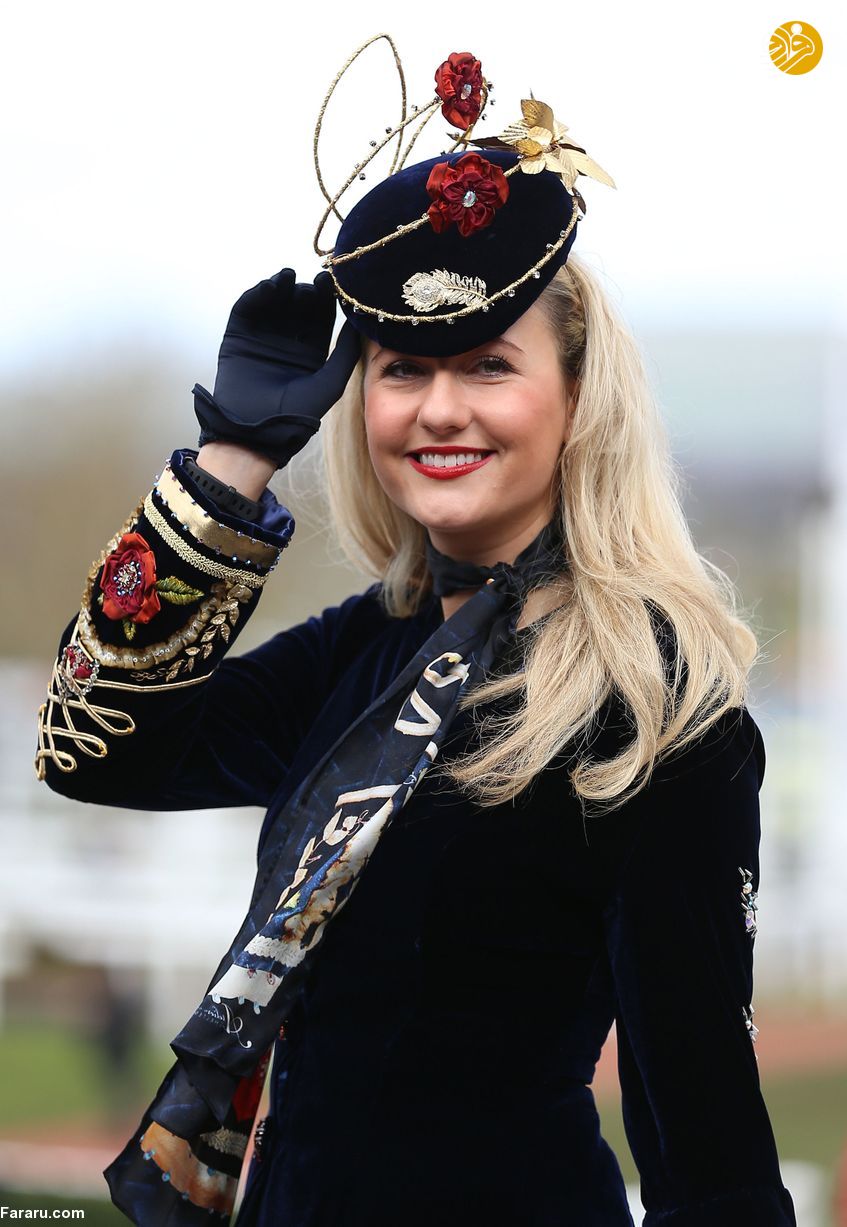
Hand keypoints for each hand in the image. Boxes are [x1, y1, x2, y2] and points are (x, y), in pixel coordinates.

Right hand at [193, 268, 360, 468]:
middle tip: (314, 281)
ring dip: (282, 286)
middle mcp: (287, 341)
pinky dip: (257, 294)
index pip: (320, 318)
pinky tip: (271, 287)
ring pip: (274, 303)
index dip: (327, 299)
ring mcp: (262, 337)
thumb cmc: (297, 413)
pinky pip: (247, 309)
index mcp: (311, 351)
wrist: (257, 430)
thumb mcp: (331, 382)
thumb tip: (361, 323)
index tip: (334, 284)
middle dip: (306, 291)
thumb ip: (346, 353)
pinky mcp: (238, 336)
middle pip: (298, 306)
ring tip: (289, 277)